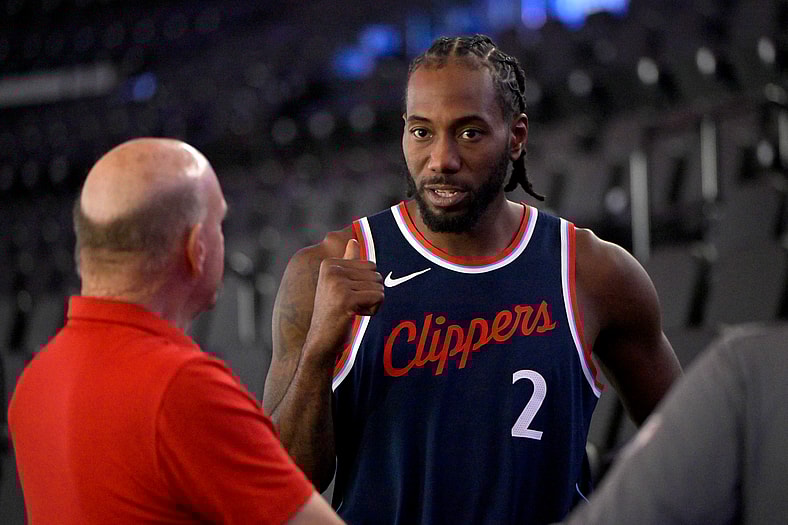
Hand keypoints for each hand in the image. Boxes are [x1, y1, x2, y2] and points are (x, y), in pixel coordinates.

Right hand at [304, 239, 383, 363]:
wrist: (320, 340)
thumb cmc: (333, 312)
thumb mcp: (338, 283)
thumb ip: (347, 262)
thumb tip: (353, 239)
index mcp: (330, 263)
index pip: (371, 265)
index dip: (366, 284)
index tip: (348, 296)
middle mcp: (331, 269)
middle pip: (376, 275)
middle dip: (371, 293)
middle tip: (351, 306)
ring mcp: (337, 284)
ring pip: (379, 287)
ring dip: (371, 303)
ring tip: (352, 311)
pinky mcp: (346, 299)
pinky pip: (378, 297)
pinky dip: (373, 310)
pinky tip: (355, 316)